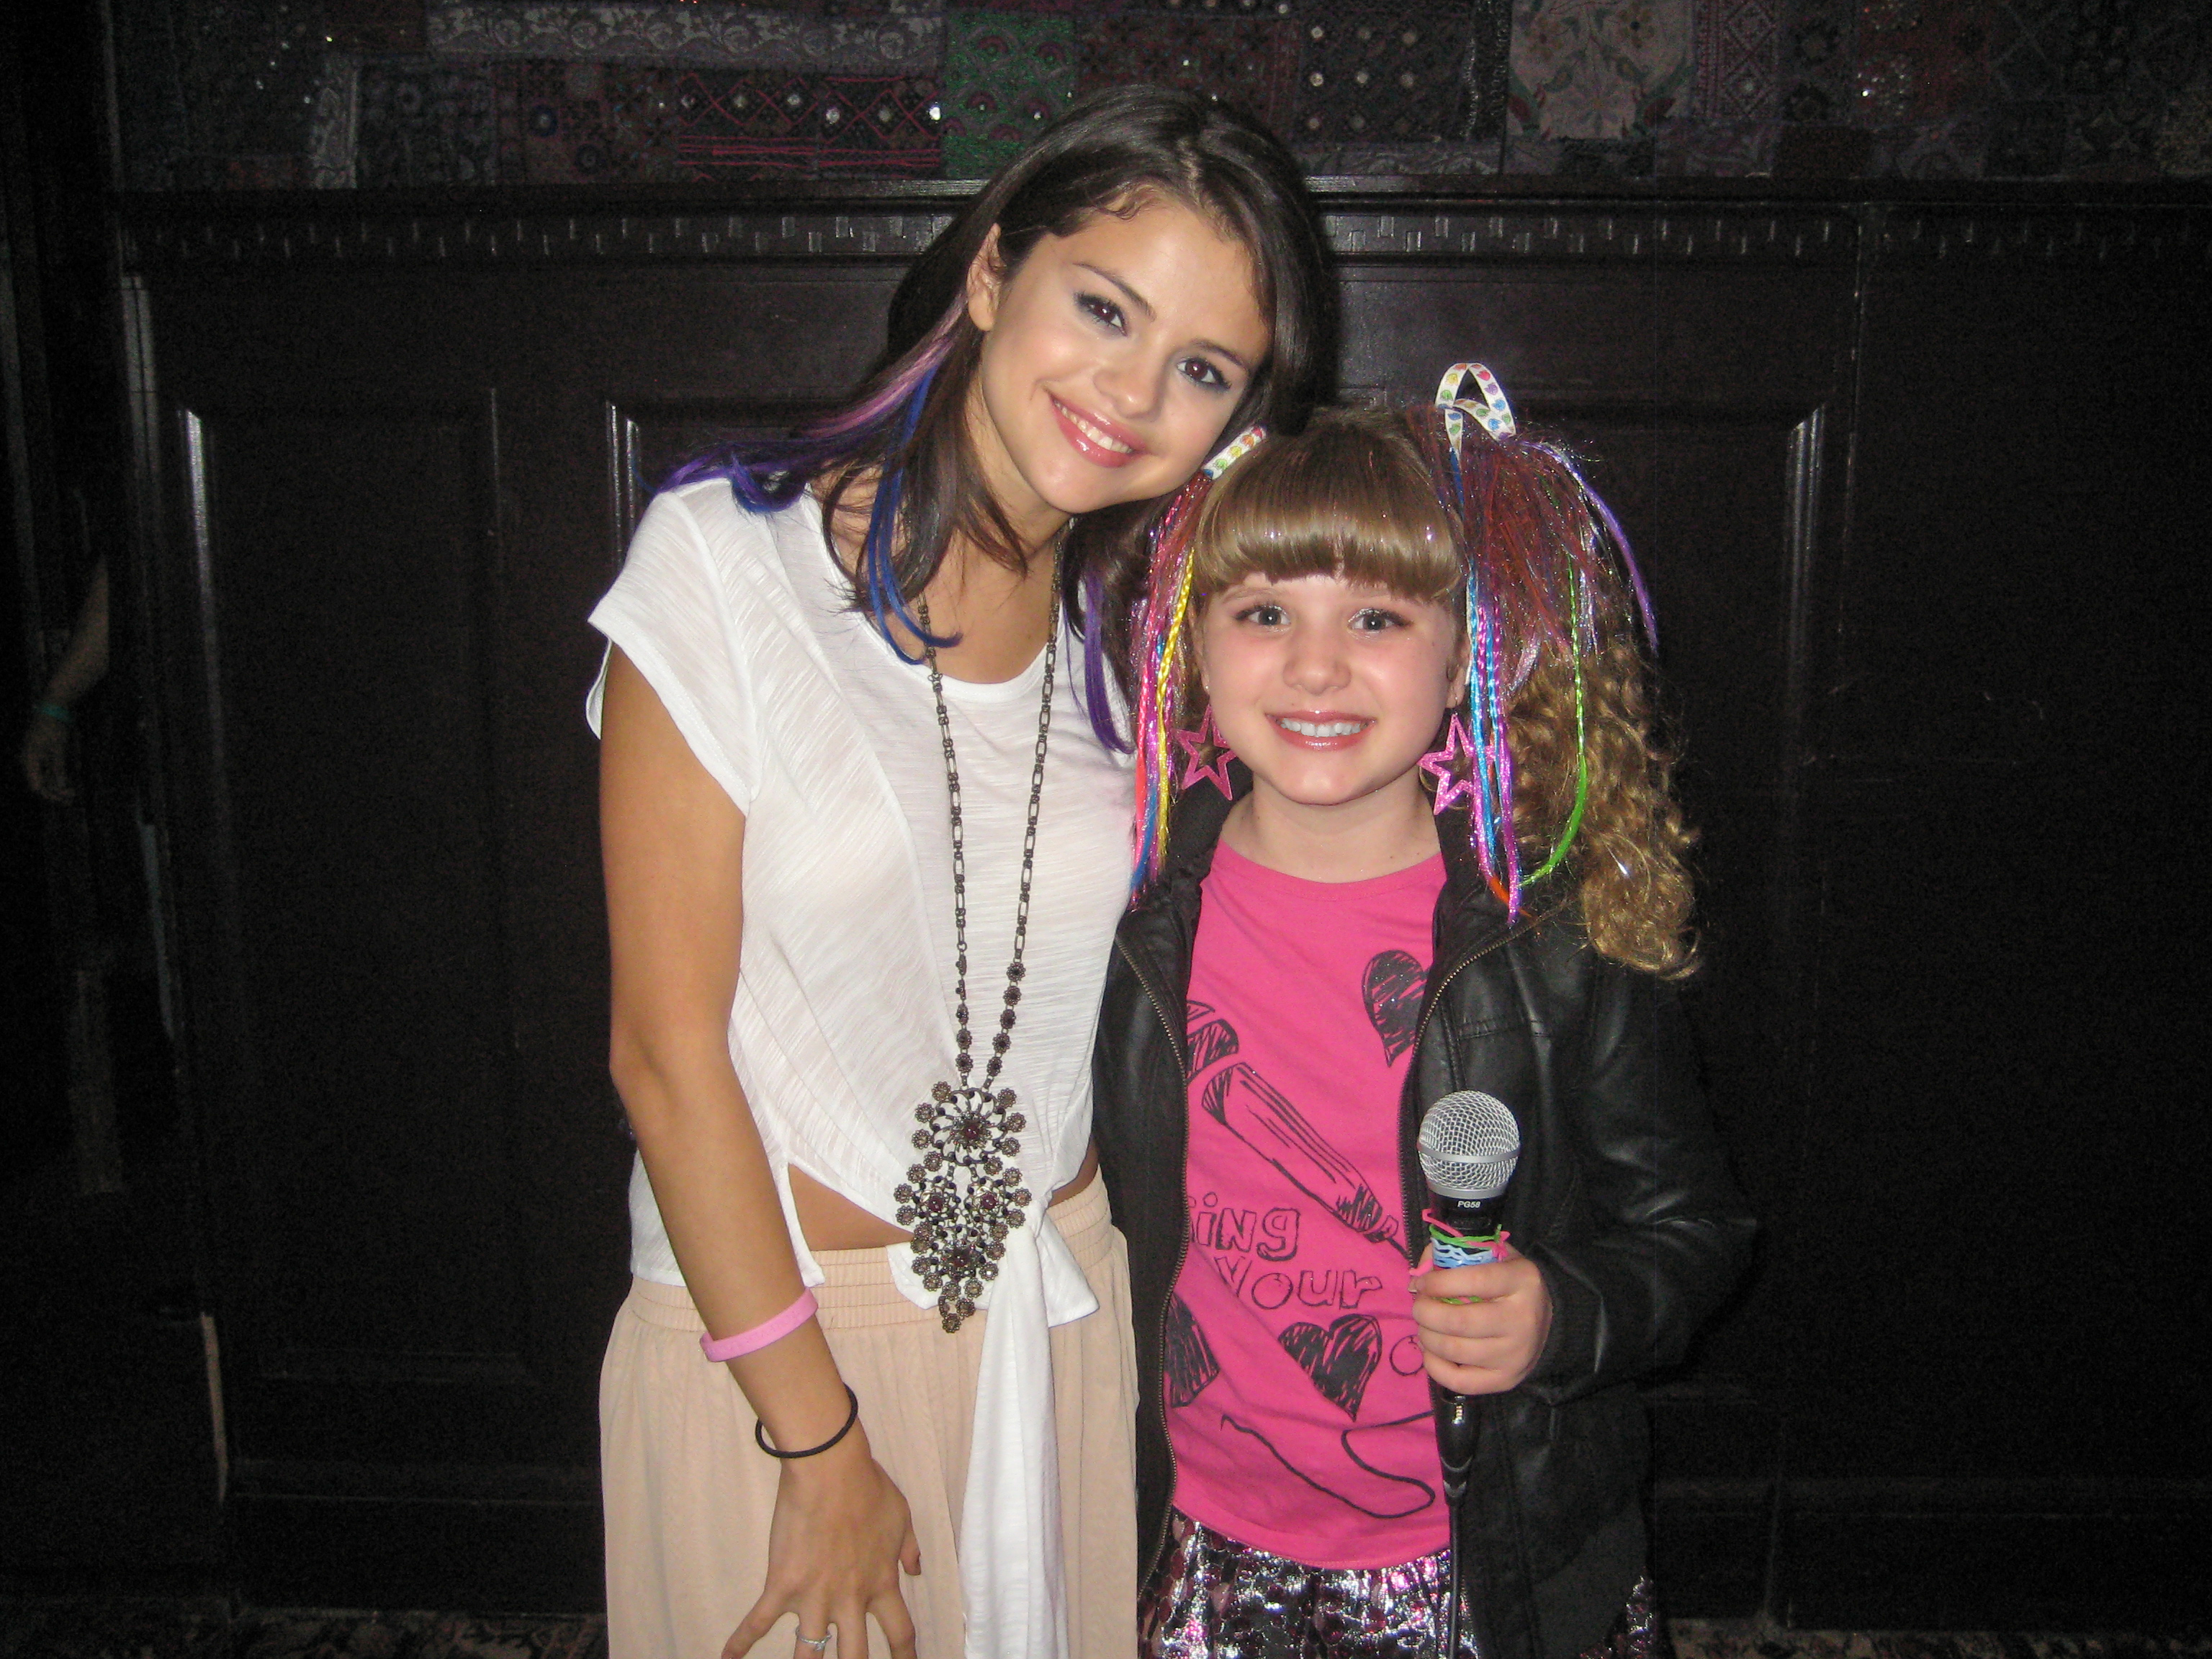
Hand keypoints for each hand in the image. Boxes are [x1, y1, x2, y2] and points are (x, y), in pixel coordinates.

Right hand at [20, 713, 72, 803]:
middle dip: (57, 792)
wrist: (54, 708)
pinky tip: (71, 781)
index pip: (37, 786)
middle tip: (72, 799)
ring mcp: (38, 758)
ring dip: (59, 786)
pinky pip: (50, 769)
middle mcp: (31, 762)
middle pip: (42, 783)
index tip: (66, 798)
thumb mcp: (58, 748)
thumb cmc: (54, 727)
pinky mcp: (45, 754)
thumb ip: (58, 768)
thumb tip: (60, 786)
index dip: (51, 795)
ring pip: (47, 777)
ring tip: (73, 792)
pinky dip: (60, 776)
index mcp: (30, 761)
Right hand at [723, 1430, 922, 1658]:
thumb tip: (916, 1570)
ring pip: (809, 1653)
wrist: (830, 1470)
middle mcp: (850, 1600)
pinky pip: (757, 1623)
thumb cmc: (868, 1487)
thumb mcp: (901, 1517)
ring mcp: (814, 1597)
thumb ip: (908, 1549)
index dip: (905, 1656)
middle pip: (855, 1656)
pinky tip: (727, 1658)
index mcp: (881, 1584)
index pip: (900, 1633)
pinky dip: (739, 1643)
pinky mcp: (782, 1586)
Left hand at [1409, 1241, 1551, 1394]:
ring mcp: (1515, 1354)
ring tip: (1425, 1327)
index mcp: (1521, 1281)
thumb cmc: (1509, 1285)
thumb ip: (1456, 1254)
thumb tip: (1417, 1277)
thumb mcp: (1493, 1257)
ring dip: (1426, 1337)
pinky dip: (1435, 1366)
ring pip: (1454, 1351)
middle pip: (1459, 1321)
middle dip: (1425, 1312)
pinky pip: (1459, 1380)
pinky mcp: (1506, 1380)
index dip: (1438, 1282)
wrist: (1546, 1323)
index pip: (1473, 1280)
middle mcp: (1522, 1320)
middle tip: (1419, 1306)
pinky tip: (1432, 1351)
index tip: (1421, 1283)